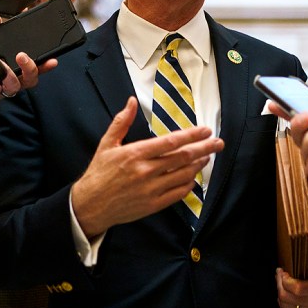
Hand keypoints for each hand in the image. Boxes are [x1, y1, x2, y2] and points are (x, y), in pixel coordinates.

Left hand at [0, 15, 56, 95]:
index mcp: (19, 67)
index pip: (38, 67)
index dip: (46, 66)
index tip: (52, 61)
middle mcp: (16, 79)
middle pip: (31, 79)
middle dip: (29, 68)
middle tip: (22, 56)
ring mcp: (4, 88)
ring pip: (15, 87)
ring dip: (10, 76)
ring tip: (2, 66)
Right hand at [71, 97, 224, 237]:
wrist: (90, 205)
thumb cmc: (99, 174)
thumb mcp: (106, 144)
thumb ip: (121, 122)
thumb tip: (132, 102)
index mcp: (135, 154)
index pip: (170, 142)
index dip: (191, 135)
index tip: (205, 130)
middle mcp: (145, 171)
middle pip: (183, 157)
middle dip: (204, 148)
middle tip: (218, 143)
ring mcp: (151, 190)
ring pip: (183, 175)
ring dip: (198, 165)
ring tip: (207, 157)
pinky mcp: (153, 205)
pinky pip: (178, 194)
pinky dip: (188, 185)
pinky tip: (192, 178)